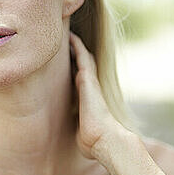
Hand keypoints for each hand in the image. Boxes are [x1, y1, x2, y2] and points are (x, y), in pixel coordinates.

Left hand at [70, 31, 123, 159]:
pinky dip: (76, 45)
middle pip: (84, 66)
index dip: (75, 71)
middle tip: (68, 41)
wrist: (105, 140)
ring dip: (77, 45)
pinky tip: (69, 35)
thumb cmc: (93, 142)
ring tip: (68, 33)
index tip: (68, 63)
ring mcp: (90, 82)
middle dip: (77, 54)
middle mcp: (90, 88)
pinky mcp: (87, 79)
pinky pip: (82, 56)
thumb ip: (79, 130)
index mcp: (88, 100)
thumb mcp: (81, 134)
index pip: (80, 82)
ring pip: (83, 57)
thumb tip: (79, 139)